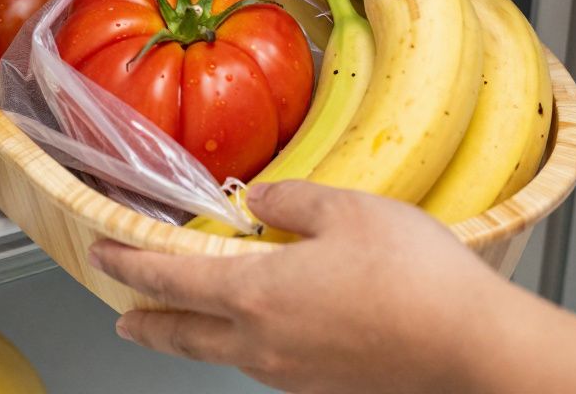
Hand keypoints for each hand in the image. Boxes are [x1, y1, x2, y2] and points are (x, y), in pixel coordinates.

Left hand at [88, 181, 514, 393]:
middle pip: (181, 334)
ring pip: (220, 353)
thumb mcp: (347, 210)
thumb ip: (290, 200)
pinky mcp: (323, 384)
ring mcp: (291, 371)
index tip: (104, 252)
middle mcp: (262, 342)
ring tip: (186, 319)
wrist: (472, 346)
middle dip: (146, 320)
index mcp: (256, 294)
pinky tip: (260, 330)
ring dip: (192, 334)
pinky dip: (239, 345)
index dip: (129, 263)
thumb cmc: (415, 278)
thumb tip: (256, 201)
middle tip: (124, 313)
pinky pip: (262, 363)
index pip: (170, 277)